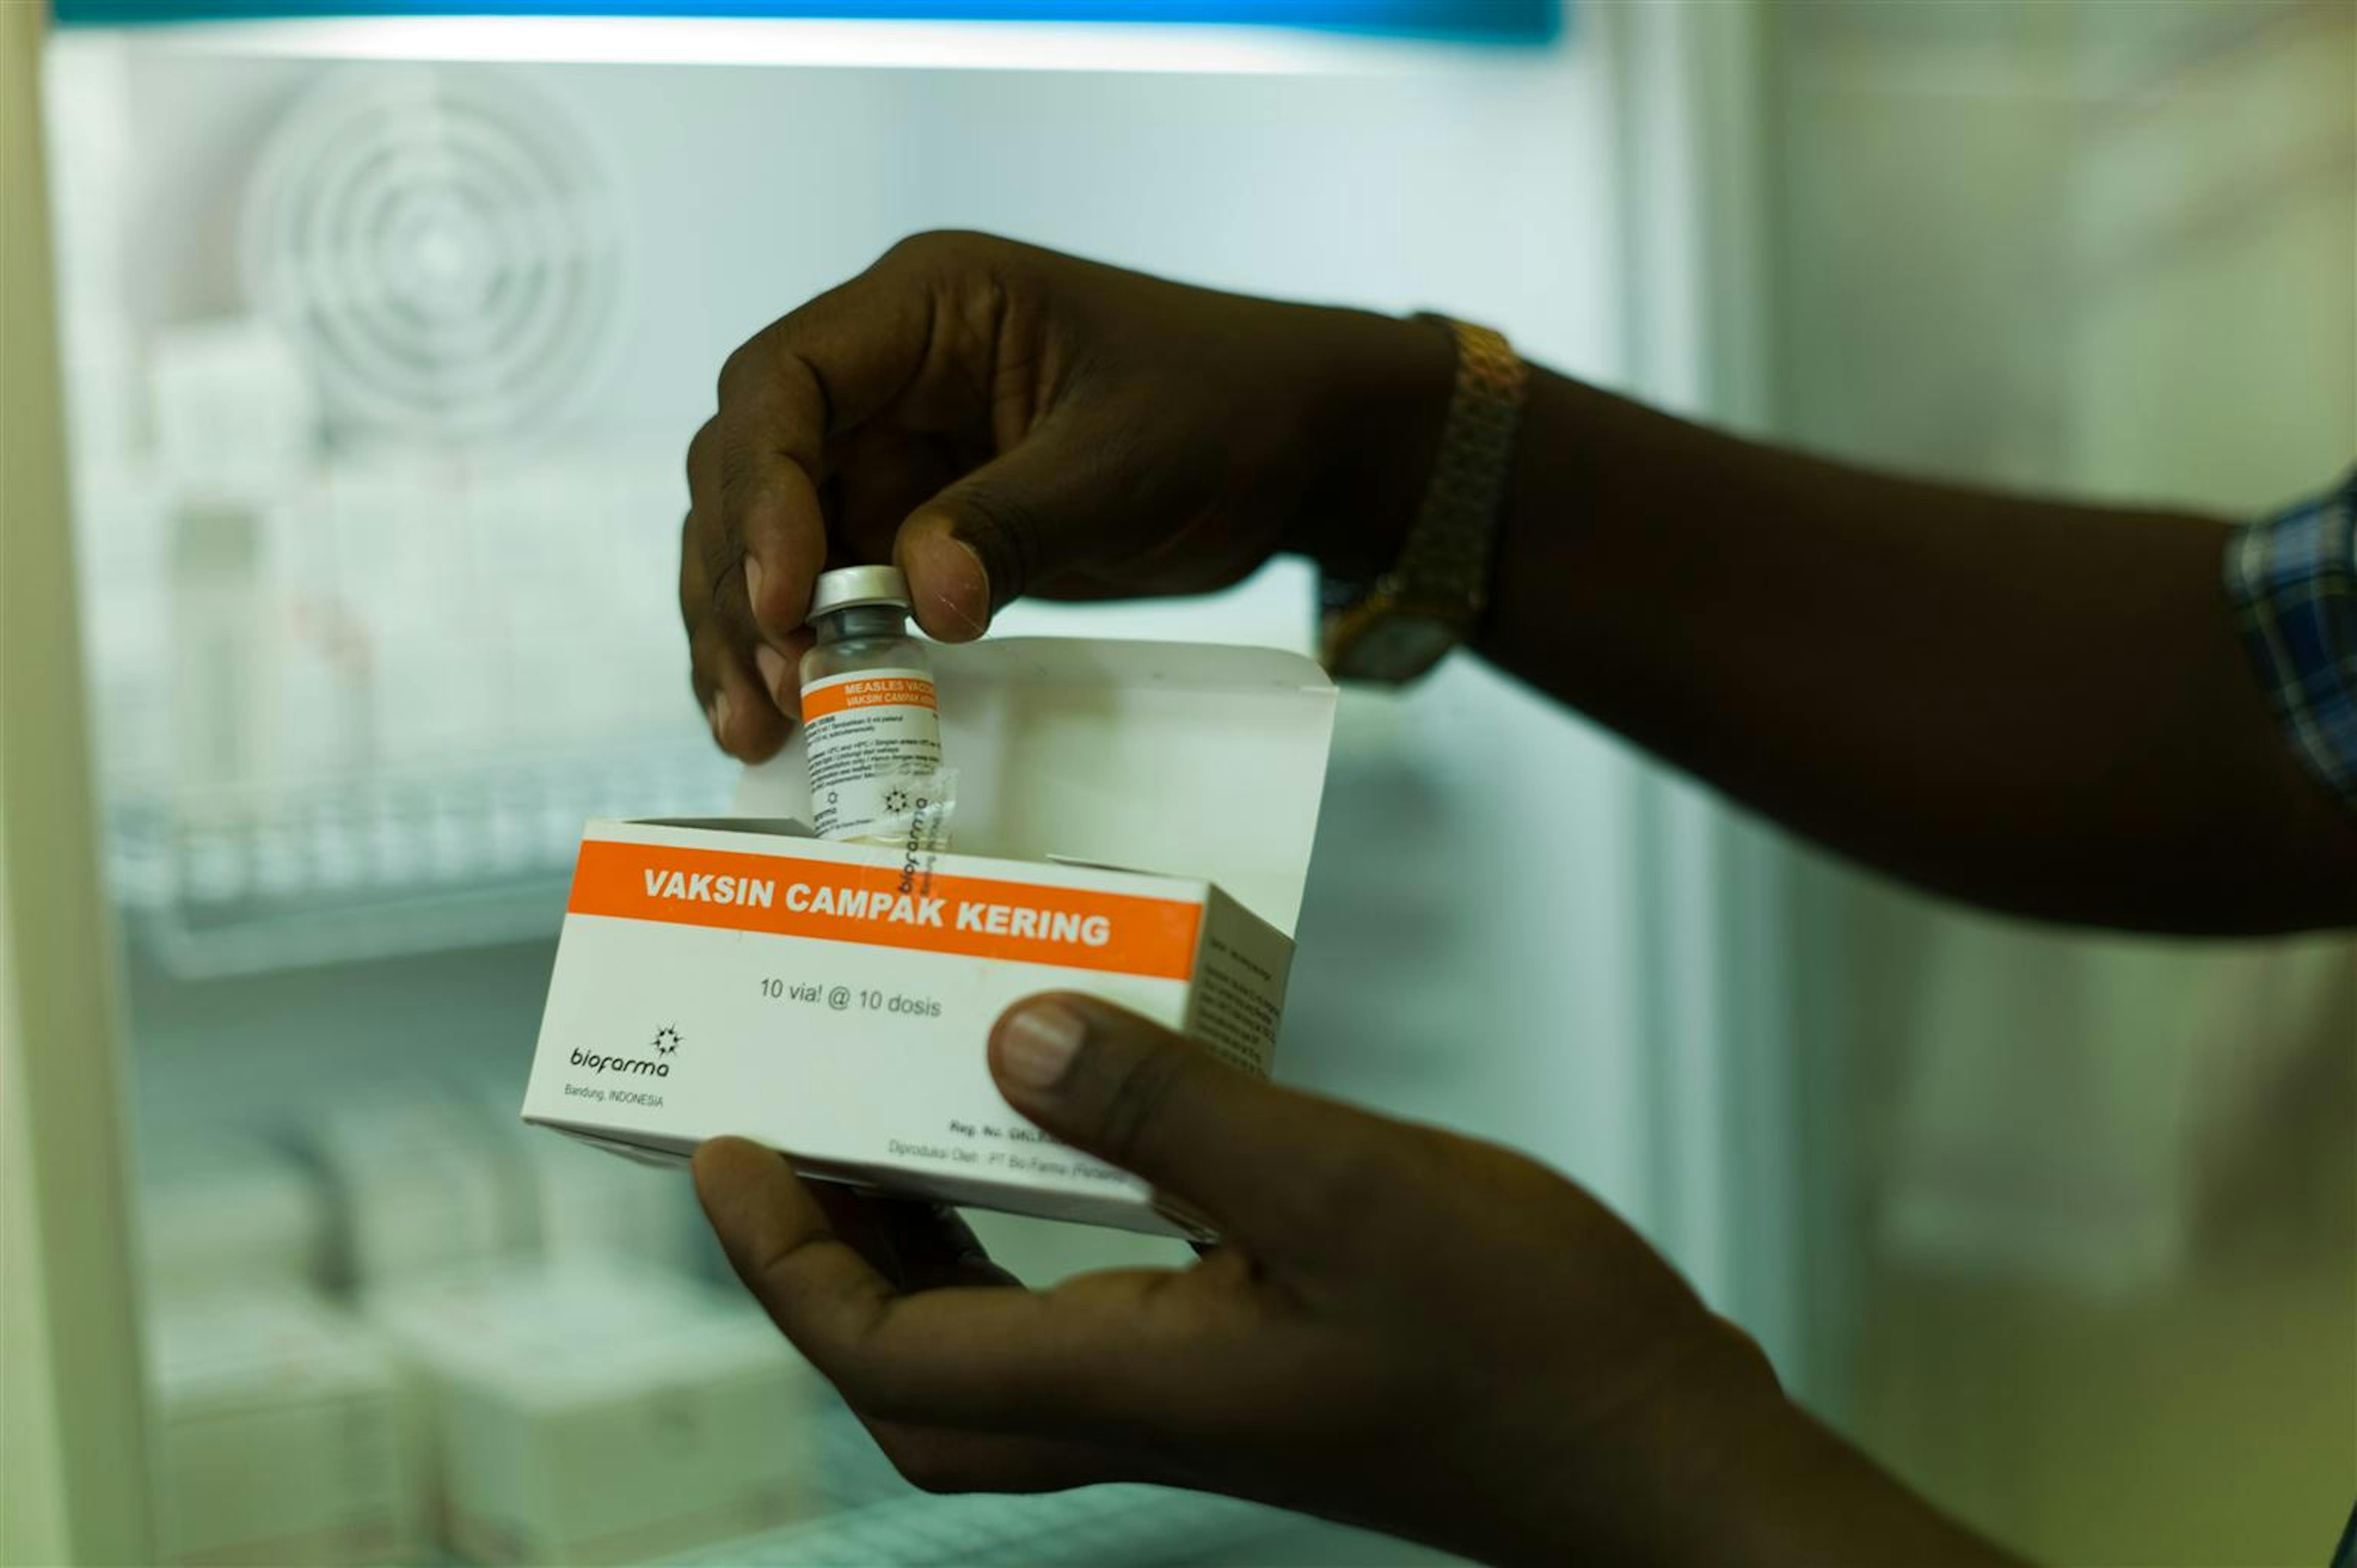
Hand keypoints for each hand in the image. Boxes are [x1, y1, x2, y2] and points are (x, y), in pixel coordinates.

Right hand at [679, 231, 1452, 758]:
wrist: (1301, 446)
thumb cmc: (1227, 410)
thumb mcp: (1124, 464)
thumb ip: (1014, 526)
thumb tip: (919, 608)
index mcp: (926, 307)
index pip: (786, 383)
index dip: (760, 492)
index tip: (785, 599)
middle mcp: (887, 372)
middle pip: (750, 466)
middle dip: (740, 578)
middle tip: (767, 688)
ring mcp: (895, 449)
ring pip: (771, 536)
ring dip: (749, 628)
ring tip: (753, 727)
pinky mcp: (917, 522)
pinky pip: (830, 585)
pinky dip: (804, 649)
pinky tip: (786, 718)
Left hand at [693, 996, 2008, 1565]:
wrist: (1648, 1448)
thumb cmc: (1525, 1336)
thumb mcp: (1348, 1191)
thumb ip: (1170, 1115)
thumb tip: (1006, 1034)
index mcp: (1137, 1381)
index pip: (888, 1346)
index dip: (781, 1257)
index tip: (725, 1145)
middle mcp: (1141, 1406)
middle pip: (911, 1372)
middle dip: (819, 1266)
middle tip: (786, 1137)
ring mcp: (1195, 1394)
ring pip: (990, 1348)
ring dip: (915, 1247)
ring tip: (895, 1114)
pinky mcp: (1247, 1366)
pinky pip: (1081, 1308)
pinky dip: (1026, 1230)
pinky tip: (1070, 1136)